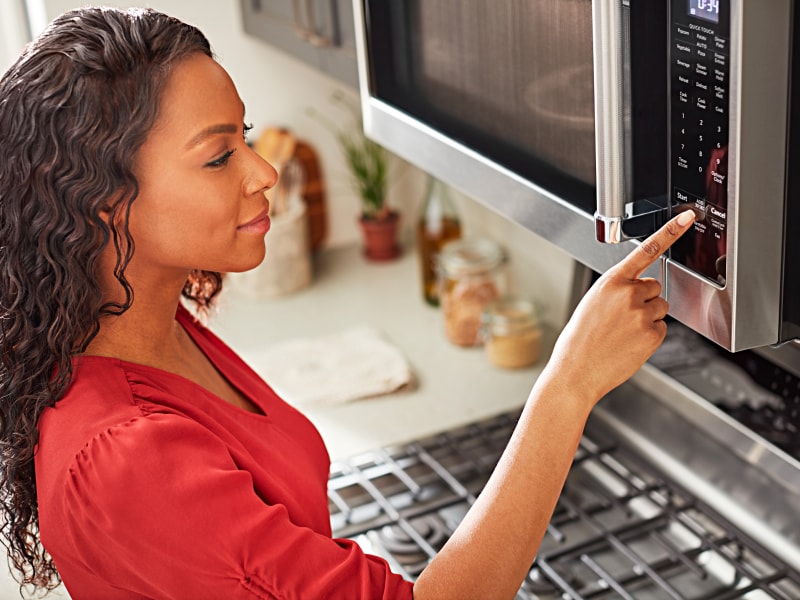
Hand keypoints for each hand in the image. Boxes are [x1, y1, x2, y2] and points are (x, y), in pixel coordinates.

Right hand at [546, 210, 695, 401]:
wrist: (576, 370)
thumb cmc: (580, 339)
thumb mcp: (592, 303)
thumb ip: (616, 289)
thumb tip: (639, 289)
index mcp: (610, 282)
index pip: (646, 250)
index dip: (670, 231)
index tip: (687, 217)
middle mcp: (628, 294)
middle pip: (654, 287)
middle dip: (643, 299)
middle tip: (621, 318)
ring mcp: (642, 314)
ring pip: (659, 307)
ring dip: (647, 317)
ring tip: (623, 332)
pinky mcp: (653, 334)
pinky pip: (661, 328)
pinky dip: (649, 336)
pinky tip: (629, 343)